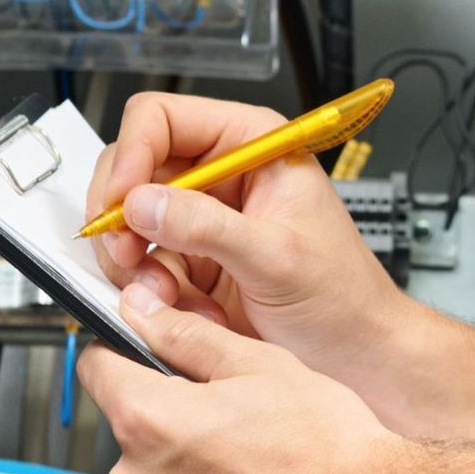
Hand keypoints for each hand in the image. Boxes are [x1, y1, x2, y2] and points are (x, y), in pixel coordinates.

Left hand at [78, 284, 401, 473]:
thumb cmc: (326, 448)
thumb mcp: (259, 364)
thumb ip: (187, 335)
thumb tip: (146, 314)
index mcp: (149, 421)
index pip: (96, 366)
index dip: (125, 348)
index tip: (147, 348)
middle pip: (132, 424)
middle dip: (170, 409)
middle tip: (233, 403)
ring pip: (159, 473)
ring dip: (190, 460)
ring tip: (253, 451)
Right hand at [85, 91, 413, 393]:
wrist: (354, 355)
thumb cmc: (342, 296)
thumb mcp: (277, 257)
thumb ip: (208, 228)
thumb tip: (143, 203)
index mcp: (252, 145)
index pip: (162, 118)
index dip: (132, 154)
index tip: (121, 202)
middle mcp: (221, 173)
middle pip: (132, 167)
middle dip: (123, 215)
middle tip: (129, 254)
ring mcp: (202, 219)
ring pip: (128, 221)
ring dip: (134, 261)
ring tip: (165, 293)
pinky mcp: (190, 261)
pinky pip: (140, 265)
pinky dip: (146, 290)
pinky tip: (179, 308)